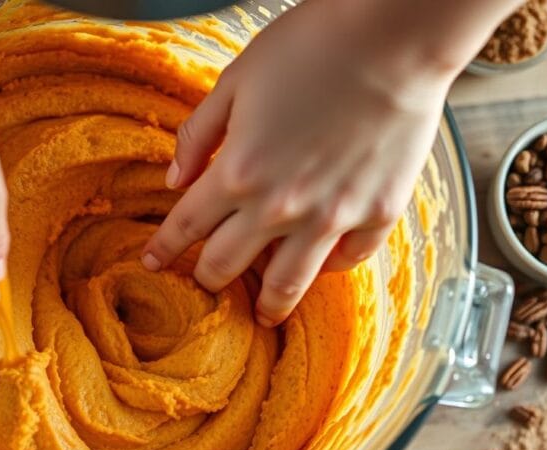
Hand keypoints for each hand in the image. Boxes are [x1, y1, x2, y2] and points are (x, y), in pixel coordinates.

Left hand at [141, 1, 452, 326]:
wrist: (394, 37)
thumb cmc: (312, 47)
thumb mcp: (235, 81)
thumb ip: (199, 135)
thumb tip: (172, 178)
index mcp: (237, 173)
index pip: (186, 226)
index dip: (163, 248)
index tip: (152, 261)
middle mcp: (279, 208)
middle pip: (227, 264)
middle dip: (207, 278)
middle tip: (204, 283)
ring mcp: (331, 217)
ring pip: (288, 284)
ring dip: (269, 305)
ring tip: (264, 316)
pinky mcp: (378, 214)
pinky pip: (348, 260)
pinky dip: (331, 267)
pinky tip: (323, 265)